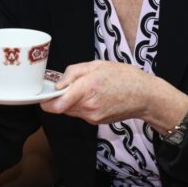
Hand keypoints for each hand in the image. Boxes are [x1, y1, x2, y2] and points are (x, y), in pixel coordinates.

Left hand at [41, 60, 187, 130]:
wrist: (146, 96)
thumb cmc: (124, 77)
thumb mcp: (96, 65)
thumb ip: (72, 73)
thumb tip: (58, 84)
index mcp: (86, 89)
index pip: (56, 105)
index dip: (45, 101)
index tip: (42, 95)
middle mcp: (88, 107)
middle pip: (61, 107)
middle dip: (59, 97)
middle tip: (65, 85)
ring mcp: (93, 117)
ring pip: (70, 110)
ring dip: (70, 101)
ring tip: (84, 88)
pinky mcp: (97, 121)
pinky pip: (81, 113)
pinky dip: (81, 105)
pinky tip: (93, 95)